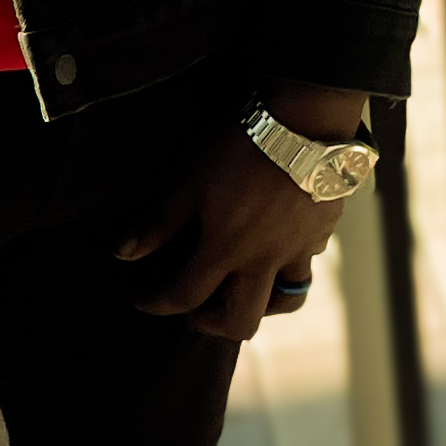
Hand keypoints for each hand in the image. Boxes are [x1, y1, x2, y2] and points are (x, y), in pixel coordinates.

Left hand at [118, 120, 346, 342]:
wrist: (306, 120)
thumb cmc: (239, 147)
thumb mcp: (188, 180)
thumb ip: (159, 223)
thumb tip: (123, 254)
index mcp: (226, 250)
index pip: (185, 296)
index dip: (158, 303)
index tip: (143, 300)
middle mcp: (264, 261)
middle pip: (241, 321)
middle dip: (213, 324)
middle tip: (196, 311)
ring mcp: (299, 249)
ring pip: (287, 301)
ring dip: (261, 305)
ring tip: (243, 289)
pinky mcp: (323, 231)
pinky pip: (308, 263)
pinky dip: (291, 266)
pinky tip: (280, 248)